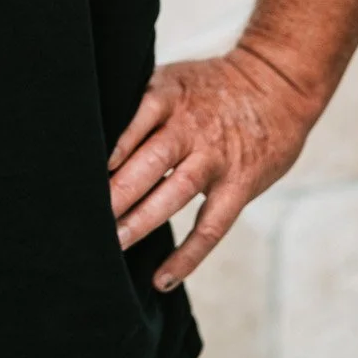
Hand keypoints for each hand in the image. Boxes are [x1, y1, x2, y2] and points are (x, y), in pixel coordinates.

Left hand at [107, 46, 319, 290]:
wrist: (276, 86)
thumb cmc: (212, 87)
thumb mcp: (174, 79)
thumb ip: (140, 103)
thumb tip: (92, 133)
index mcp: (169, 94)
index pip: (135, 118)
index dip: (111, 145)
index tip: (81, 168)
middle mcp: (191, 126)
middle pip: (150, 159)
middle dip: (117, 190)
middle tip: (86, 214)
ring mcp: (215, 158)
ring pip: (174, 193)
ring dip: (141, 221)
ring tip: (113, 243)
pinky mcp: (238, 185)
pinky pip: (209, 226)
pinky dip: (186, 256)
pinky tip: (162, 279)